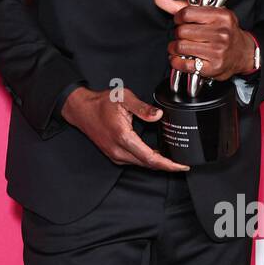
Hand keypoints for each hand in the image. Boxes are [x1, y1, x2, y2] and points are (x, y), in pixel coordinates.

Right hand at [60, 85, 188, 170]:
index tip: (181, 165)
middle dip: (167, 166)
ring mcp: (115, 155)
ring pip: (141, 164)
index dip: (168, 164)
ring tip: (172, 161)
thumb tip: (158, 115)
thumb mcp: (124, 98)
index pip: (150, 158)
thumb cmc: (101, 103)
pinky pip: (135, 162)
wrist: (81, 110)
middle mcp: (119, 151)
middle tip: (182, 164)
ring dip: (157, 164)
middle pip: (148, 164)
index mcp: (123, 137)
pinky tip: (156, 156)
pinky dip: (147, 161)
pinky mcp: (114, 156)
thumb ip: (142, 108)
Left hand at [153, 0, 256, 78]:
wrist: (243, 53)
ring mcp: (218, 51)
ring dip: (174, 48)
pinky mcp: (213, 67)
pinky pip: (185, 64)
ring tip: (178, 48)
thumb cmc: (225, 31)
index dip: (178, 18)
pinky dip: (176, 62)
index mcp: (221, 16)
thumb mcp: (210, 14)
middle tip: (182, 36)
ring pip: (181, 47)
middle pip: (182, 31)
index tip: (180, 21)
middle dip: (177, 34)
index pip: (187, 13)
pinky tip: (179, 59)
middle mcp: (221, 33)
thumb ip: (183, 7)